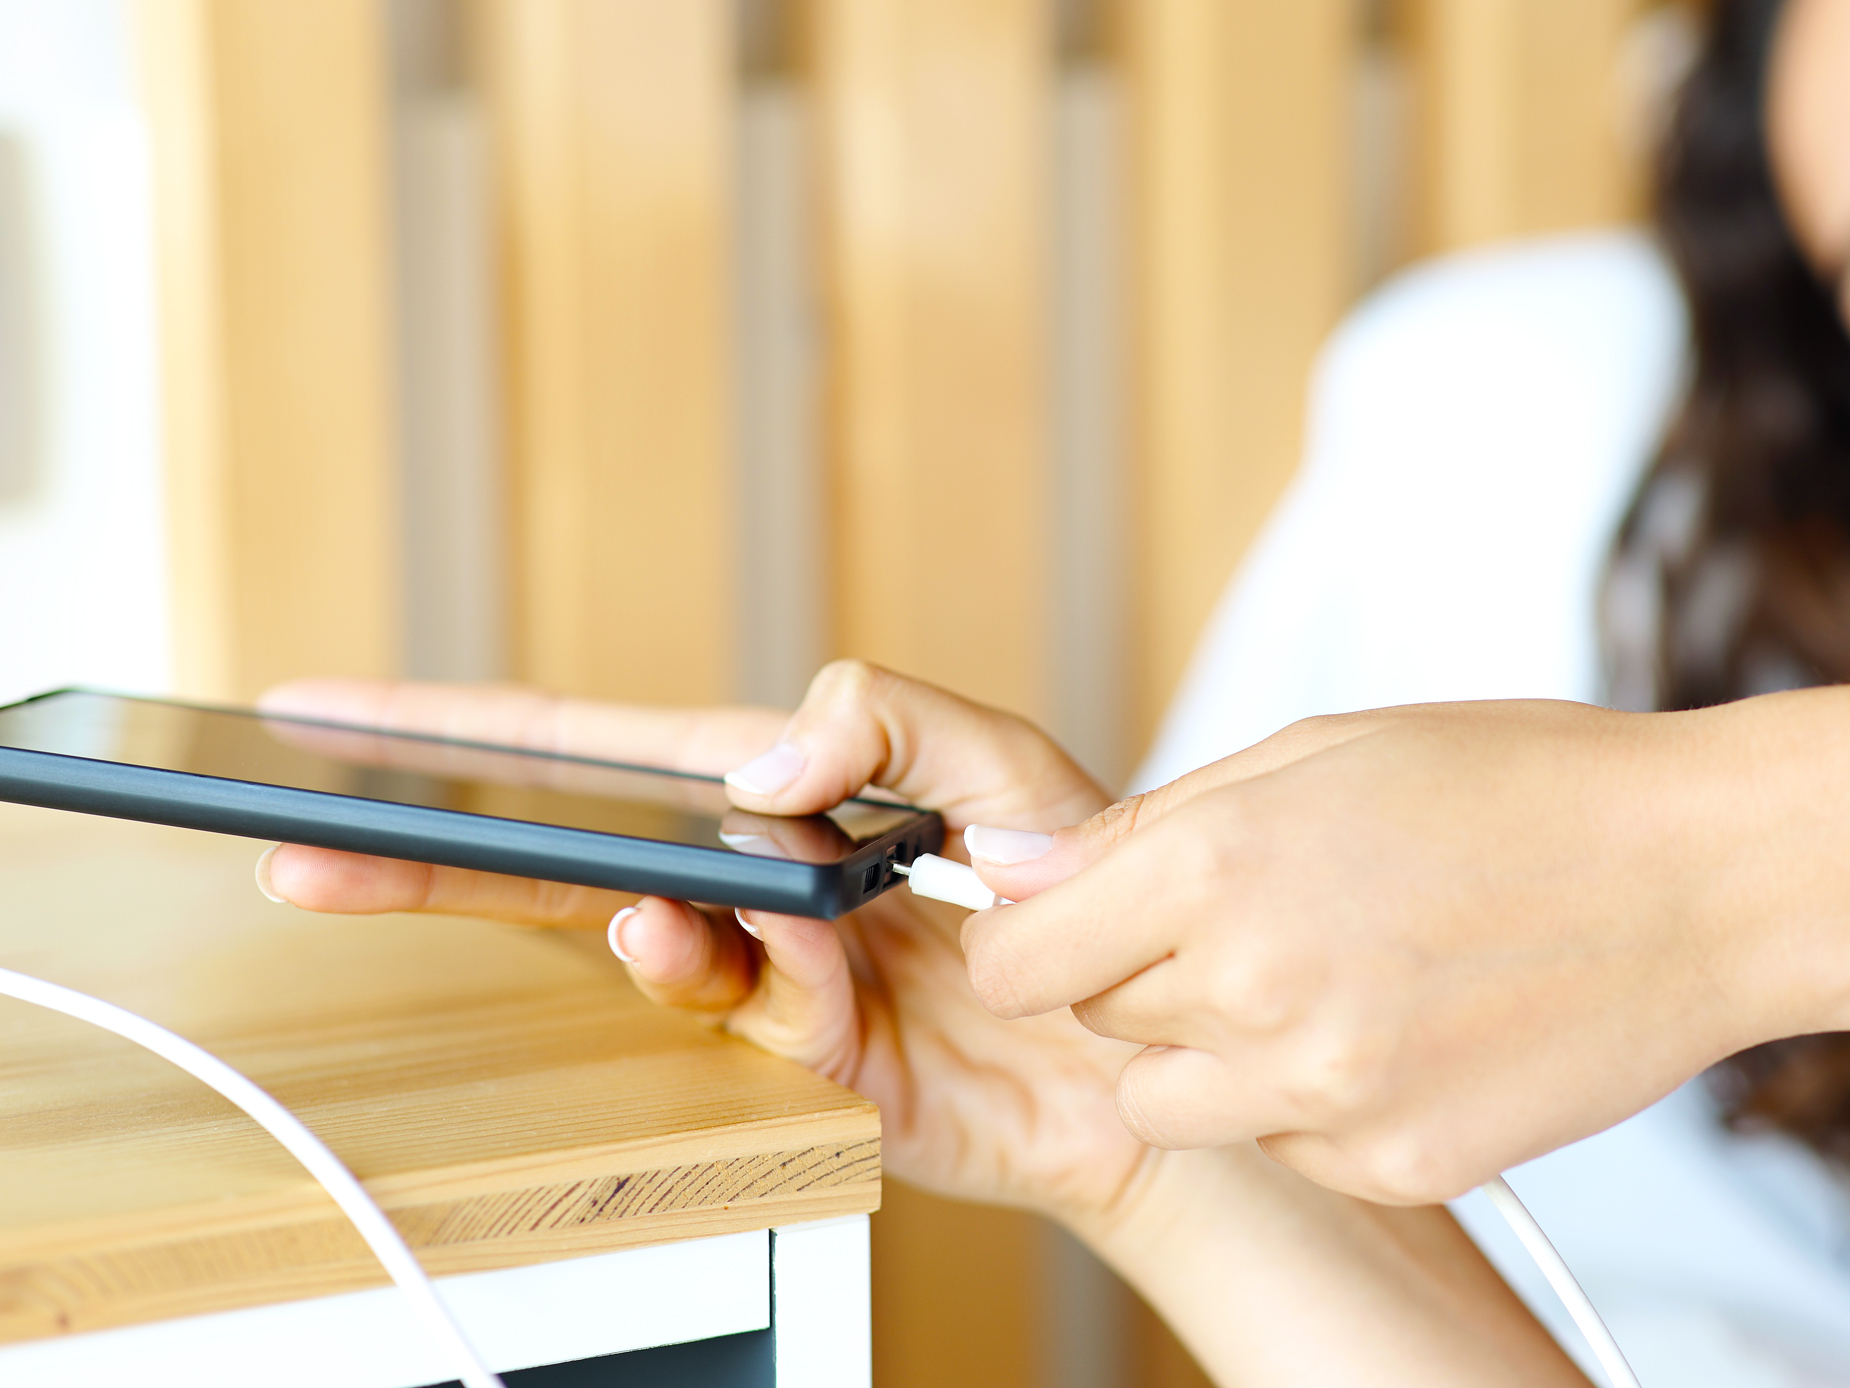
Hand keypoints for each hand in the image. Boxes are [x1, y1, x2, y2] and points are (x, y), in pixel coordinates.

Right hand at [260, 670, 1590, 1383]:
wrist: (1151, 1050)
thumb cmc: (1085, 884)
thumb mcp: (1006, 767)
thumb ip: (896, 719)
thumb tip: (767, 753)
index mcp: (766, 793)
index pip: (588, 748)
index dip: (452, 733)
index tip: (325, 717)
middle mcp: (742, 883)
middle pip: (552, 858)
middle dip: (430, 852)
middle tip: (307, 845)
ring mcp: (762, 977)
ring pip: (637, 948)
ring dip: (637, 932)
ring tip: (668, 913)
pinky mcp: (805, 1065)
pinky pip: (748, 1024)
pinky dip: (762, 993)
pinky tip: (802, 971)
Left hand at [961, 692, 1849, 1204]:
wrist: (1690, 879)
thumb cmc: (1509, 791)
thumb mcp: (1306, 758)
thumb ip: (1141, 829)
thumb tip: (1009, 870)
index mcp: (1216, 866)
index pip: (1016, 961)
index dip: (1027, 942)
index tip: (1056, 930)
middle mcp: (1255, 989)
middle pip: (1096, 1021)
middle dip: (1136, 974)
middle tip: (1240, 922)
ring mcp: (1324, 1090)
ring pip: (1168, 1100)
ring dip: (1205, 1050)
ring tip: (1307, 981)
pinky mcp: (1387, 1160)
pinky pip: (1275, 1145)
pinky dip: (1303, 1101)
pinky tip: (1383, 1031)